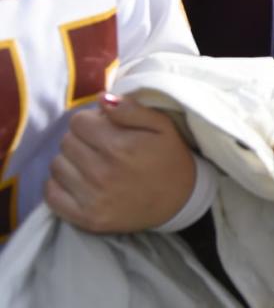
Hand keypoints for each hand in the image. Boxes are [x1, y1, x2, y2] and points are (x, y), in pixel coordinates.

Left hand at [45, 94, 195, 233]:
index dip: (91, 120)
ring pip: (57, 165)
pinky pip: (51, 194)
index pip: (78, 122)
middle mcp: (103, 173)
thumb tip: (101, 98)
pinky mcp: (85, 218)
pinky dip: (60, 185)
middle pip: (66, 142)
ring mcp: (92, 198)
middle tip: (100, 145)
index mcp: (121, 147)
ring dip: (71, 160)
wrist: (180, 201)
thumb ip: (131, 109)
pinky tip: (79, 181)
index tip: (104, 127)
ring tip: (92, 163)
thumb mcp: (162, 126)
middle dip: (81, 139)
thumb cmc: (168, 158)